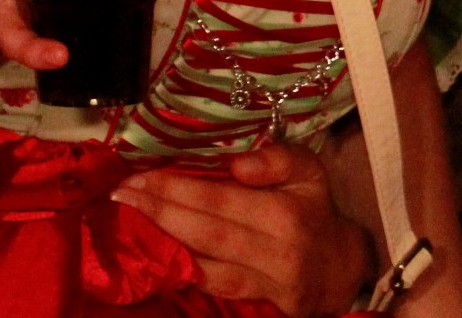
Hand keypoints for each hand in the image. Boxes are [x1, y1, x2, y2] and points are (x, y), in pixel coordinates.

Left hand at [111, 144, 372, 316]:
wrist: (339, 268)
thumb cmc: (314, 211)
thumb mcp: (309, 172)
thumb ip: (277, 158)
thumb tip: (237, 162)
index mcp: (283, 212)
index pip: (218, 198)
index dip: (175, 188)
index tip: (140, 176)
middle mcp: (274, 249)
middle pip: (206, 231)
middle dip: (158, 211)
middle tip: (122, 195)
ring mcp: (266, 282)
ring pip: (206, 264)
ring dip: (164, 243)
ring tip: (130, 219)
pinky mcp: (260, 303)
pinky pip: (217, 288)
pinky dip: (187, 272)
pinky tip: (159, 257)